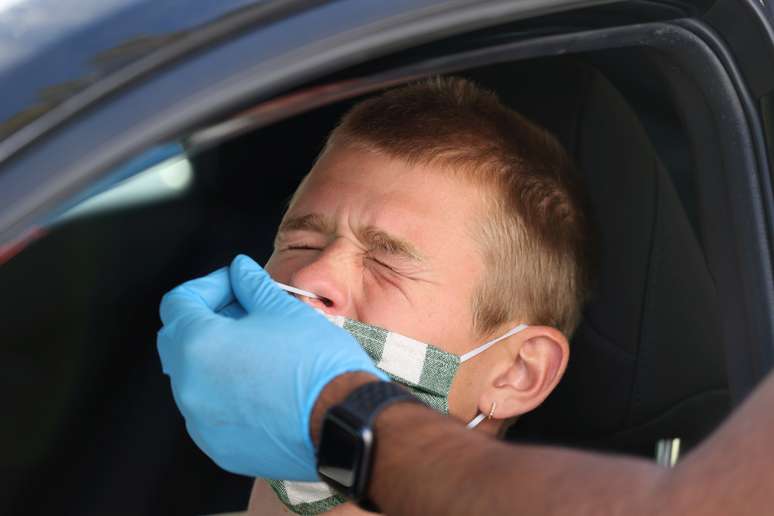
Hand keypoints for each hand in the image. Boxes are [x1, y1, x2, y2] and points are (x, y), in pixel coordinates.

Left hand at [157, 254, 385, 479]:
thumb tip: (239, 271)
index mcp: (199, 345)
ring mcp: (202, 422)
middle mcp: (190, 387)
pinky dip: (227, 392)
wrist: (343, 419)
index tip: (235, 283)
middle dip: (206, 319)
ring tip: (258, 347)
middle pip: (177, 340)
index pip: (178, 302)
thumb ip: (251, 285)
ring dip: (216, 356)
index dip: (208, 284)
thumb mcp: (283, 309)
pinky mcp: (220, 447)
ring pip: (194, 378)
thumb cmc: (316, 364)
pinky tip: (261, 383)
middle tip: (243, 311)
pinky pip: (210, 411)